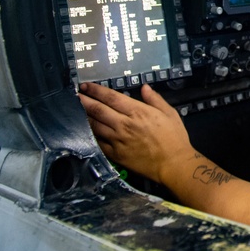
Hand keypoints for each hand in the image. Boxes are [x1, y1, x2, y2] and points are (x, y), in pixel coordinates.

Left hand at [78, 82, 193, 185]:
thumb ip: (155, 99)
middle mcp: (124, 124)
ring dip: (84, 116)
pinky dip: (91, 134)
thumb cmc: (174, 138)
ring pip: (95, 125)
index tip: (86, 86)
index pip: (111, 97)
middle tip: (75, 94)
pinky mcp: (115, 154)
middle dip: (85, 100)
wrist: (173, 164)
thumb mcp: (170, 113)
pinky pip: (98, 142)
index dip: (96, 90)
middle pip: (98, 110)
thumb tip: (144, 87)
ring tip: (77, 109)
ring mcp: (118, 140)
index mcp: (138, 112)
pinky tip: (86, 129)